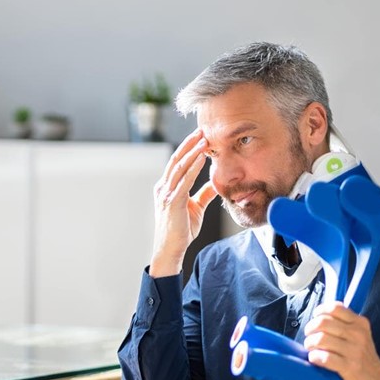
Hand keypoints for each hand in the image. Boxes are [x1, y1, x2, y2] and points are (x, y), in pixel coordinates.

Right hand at [150, 129, 219, 276]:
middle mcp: (163, 188)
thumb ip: (204, 194)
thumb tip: (216, 183)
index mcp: (166, 187)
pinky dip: (192, 168)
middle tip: (201, 129)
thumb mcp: (195, 208)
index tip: (200, 136)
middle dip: (189, 143)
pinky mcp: (172, 203)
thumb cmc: (180, 230)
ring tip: (204, 139)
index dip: (188, 148)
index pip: (177, 163)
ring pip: (179, 167)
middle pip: (176, 159)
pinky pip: (183, 181)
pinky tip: (201, 158)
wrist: (171, 250)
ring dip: (192, 151)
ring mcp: (165, 194)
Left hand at [303, 301, 379, 379]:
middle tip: (310, 339)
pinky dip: (315, 358)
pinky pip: (324, 357)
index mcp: (360, 323)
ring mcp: (355, 351)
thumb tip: (317, 317)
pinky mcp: (349, 367)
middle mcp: (358, 334)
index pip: (334, 308)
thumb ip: (342, 324)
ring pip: (321, 339)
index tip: (316, 322)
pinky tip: (316, 360)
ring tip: (312, 350)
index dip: (319, 313)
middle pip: (322, 322)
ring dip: (310, 345)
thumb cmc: (361, 358)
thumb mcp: (359, 336)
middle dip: (310, 330)